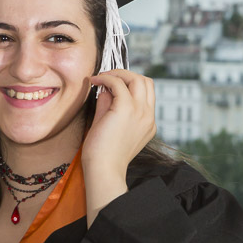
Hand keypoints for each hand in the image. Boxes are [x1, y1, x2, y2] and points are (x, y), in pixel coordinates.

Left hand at [81, 70, 156, 224]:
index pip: (146, 94)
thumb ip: (109, 106)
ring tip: (101, 77)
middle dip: (127, 75)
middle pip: (146, 82)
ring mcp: (140, 112)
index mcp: (147, 124)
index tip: (112, 86)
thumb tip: (105, 89)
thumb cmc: (102, 154)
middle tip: (107, 77)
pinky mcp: (127, 109)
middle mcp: (148, 117)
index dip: (130, 85)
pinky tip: (95, 81)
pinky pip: (119, 83)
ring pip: (137, 79)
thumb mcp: (108, 125)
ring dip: (118, 73)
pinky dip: (106, 78)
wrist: (103, 169)